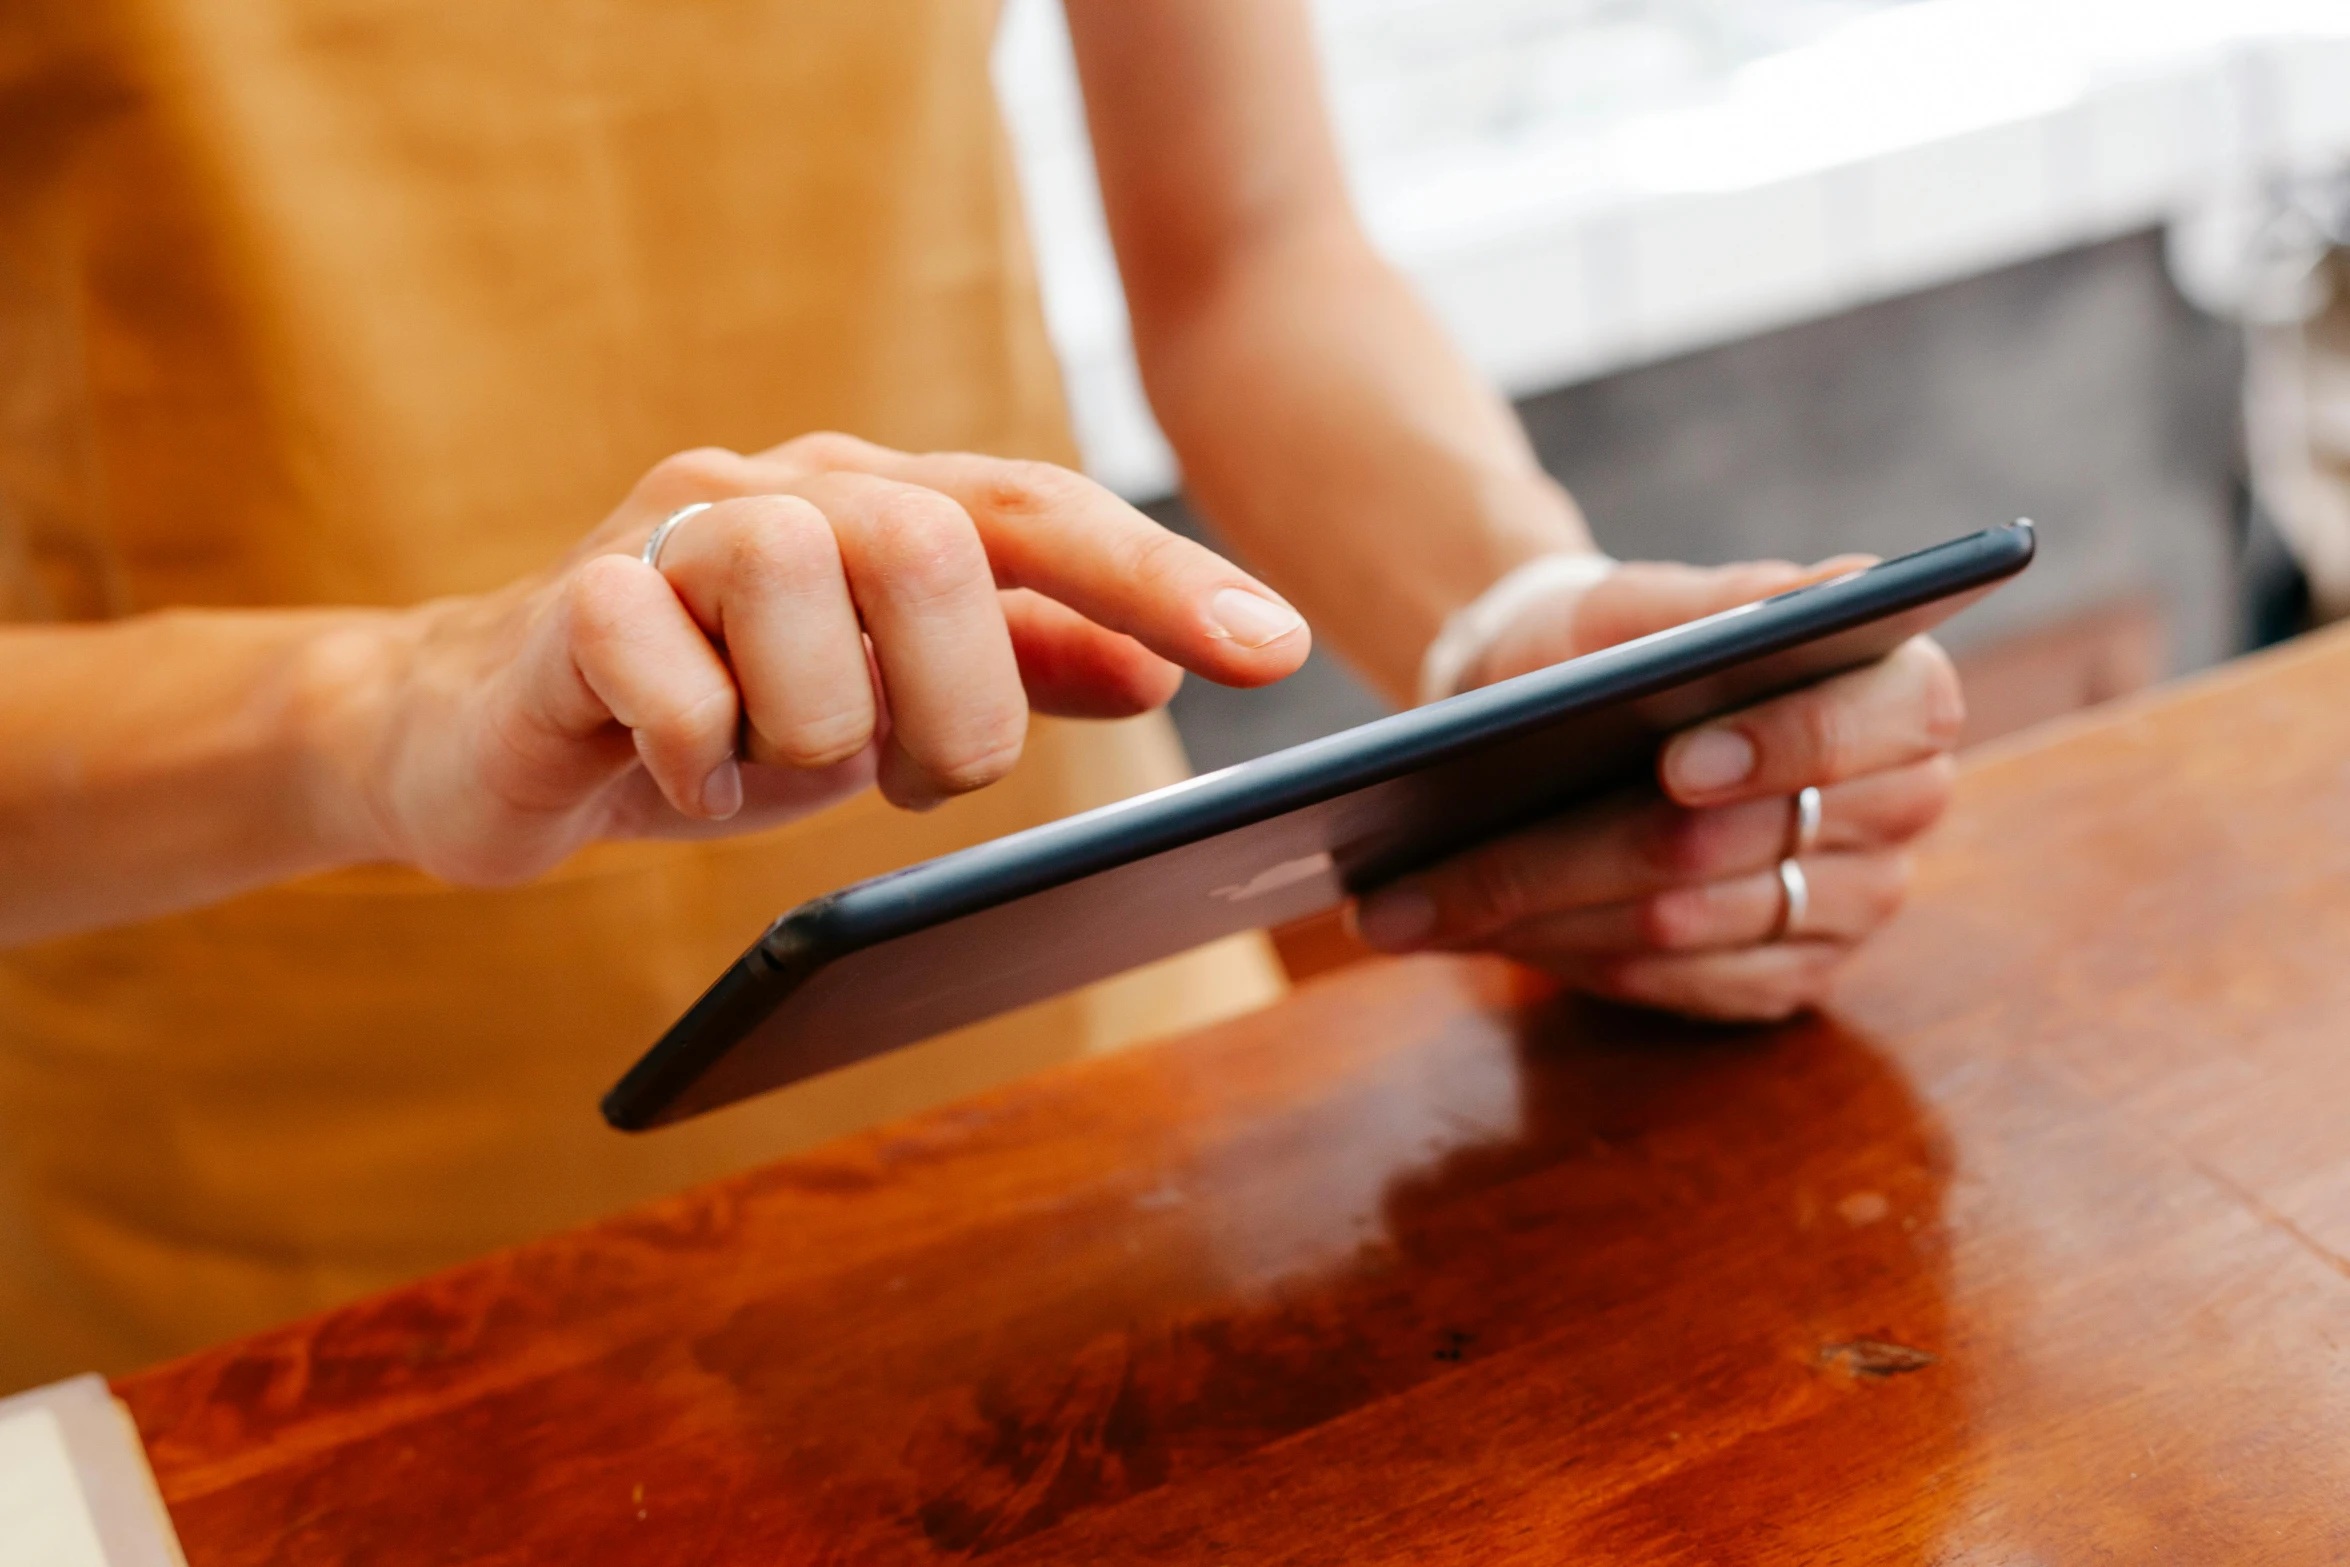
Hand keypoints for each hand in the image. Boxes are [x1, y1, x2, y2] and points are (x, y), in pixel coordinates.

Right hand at [313, 434, 1309, 885]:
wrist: (491, 734)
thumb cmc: (715, 708)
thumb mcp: (885, 704)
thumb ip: (1011, 667)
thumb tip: (1155, 667)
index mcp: (880, 506)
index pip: (1042, 515)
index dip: (1161, 577)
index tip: (1274, 648)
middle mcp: (785, 489)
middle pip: (933, 547)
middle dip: (949, 700)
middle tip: (908, 775)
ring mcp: (671, 532)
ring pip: (802, 584)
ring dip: (813, 728)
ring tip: (771, 764)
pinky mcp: (572, 604)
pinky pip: (666, 665)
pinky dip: (698, 755)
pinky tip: (682, 774)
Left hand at [1350, 559, 1961, 1020]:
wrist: (1561, 707)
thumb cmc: (1609, 643)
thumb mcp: (1636, 601)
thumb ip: (1721, 599)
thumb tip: (1827, 593)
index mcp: (1906, 694)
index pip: (1879, 726)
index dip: (1781, 747)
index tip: (1675, 764)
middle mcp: (1901, 805)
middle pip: (1738, 846)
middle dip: (1574, 856)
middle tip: (1441, 865)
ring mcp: (1854, 904)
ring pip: (1685, 925)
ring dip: (1540, 917)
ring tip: (1407, 905)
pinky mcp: (1788, 976)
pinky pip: (1673, 985)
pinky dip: (1559, 957)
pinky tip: (1462, 935)